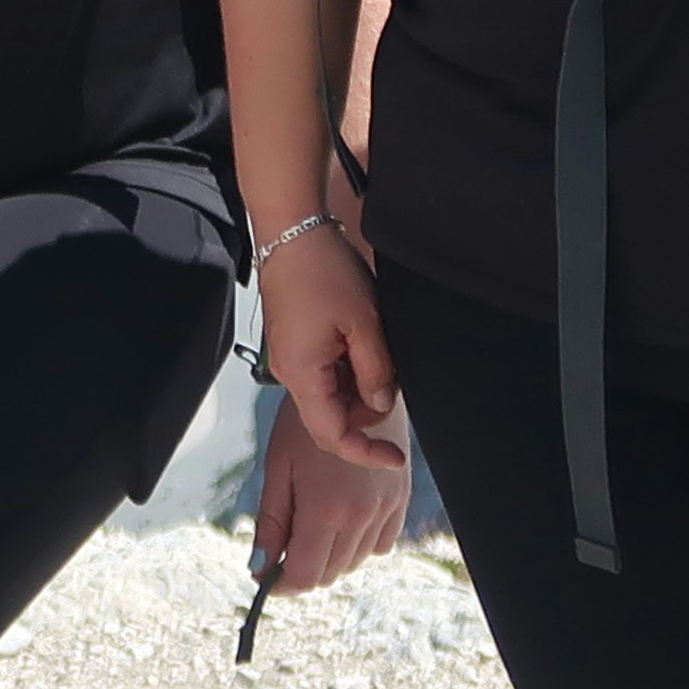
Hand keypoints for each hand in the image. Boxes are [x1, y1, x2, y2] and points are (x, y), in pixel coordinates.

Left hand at [253, 384, 411, 598]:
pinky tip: (342, 516)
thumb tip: (259, 567)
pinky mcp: (401, 502)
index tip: (267, 577)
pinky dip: (358, 543)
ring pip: (354, 562)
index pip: (306, 575)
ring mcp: (385, 510)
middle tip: (285, 543)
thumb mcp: (278, 469)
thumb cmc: (305, 425)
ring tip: (312, 520)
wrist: (352, 386)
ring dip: (330, 555)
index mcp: (325, 509)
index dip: (282, 583)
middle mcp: (361, 516)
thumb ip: (272, 523)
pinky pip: (379, 545)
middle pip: (330, 573)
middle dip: (303, 567)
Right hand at [258, 220, 409, 470]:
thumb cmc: (326, 272)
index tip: (398, 457)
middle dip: (367, 417)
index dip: (366, 453)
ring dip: (360, 392)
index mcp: (304, 375)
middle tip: (396, 387)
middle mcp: (290, 373)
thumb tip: (380, 407)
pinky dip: (348, 374)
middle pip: (331, 418)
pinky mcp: (294, 343)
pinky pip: (323, 375)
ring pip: (329, 396)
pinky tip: (365, 348)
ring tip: (383, 359)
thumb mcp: (365, 324)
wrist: (292, 231)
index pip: (332, 436)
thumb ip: (375, 373)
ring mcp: (290, 358)